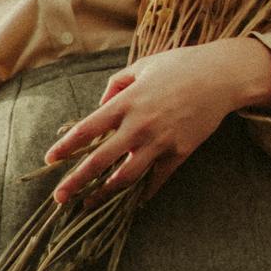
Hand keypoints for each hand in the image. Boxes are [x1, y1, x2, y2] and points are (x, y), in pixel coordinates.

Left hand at [42, 39, 270, 209]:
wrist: (220, 76)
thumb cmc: (179, 65)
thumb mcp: (142, 66)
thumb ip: (116, 84)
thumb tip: (102, 104)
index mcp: (126, 103)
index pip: (87, 130)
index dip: (66, 147)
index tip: (49, 160)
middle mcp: (139, 125)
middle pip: (100, 160)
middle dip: (76, 181)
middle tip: (59, 198)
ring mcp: (160, 141)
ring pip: (126, 176)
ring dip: (105, 194)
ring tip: (89, 205)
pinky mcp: (179, 152)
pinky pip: (158, 179)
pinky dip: (143, 193)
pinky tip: (132, 204)